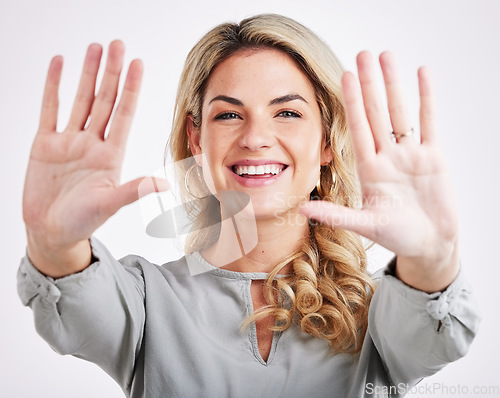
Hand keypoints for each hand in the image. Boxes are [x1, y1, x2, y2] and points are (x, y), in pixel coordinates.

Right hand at [23, 41, 163, 276]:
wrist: (51, 232)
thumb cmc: (83, 222)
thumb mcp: (109, 204)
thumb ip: (133, 191)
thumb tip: (164, 184)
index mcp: (111, 155)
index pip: (124, 113)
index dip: (131, 88)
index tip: (138, 64)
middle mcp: (93, 143)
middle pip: (104, 100)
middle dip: (111, 72)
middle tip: (117, 44)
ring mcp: (69, 142)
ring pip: (80, 100)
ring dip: (86, 74)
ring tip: (94, 47)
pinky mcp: (45, 144)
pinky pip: (50, 110)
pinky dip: (54, 87)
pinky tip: (59, 65)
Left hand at [300, 51, 458, 291]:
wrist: (429, 244)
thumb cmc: (397, 236)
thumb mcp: (365, 225)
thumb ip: (336, 215)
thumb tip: (301, 209)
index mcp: (369, 169)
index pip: (358, 128)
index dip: (352, 102)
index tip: (344, 76)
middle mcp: (387, 156)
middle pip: (377, 113)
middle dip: (370, 84)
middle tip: (363, 54)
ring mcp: (410, 154)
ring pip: (401, 112)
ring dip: (394, 84)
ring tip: (387, 56)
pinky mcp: (434, 157)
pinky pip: (429, 122)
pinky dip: (426, 99)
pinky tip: (422, 74)